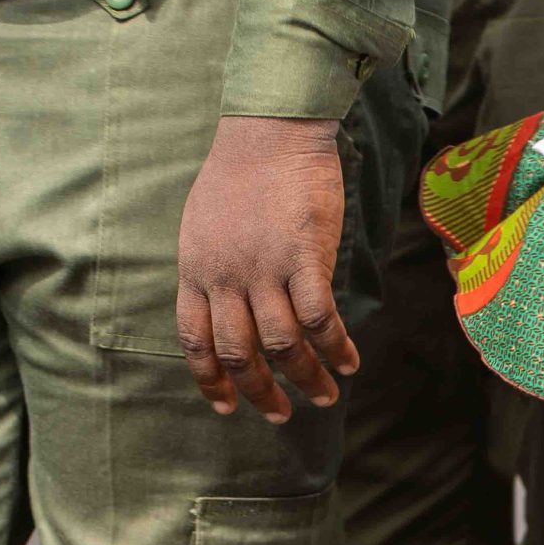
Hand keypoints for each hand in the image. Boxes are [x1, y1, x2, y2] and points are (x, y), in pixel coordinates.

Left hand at [176, 115, 356, 421]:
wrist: (269, 130)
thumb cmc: (241, 172)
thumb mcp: (205, 224)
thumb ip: (215, 269)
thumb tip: (234, 309)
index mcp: (195, 268)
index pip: (194, 339)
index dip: (210, 380)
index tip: (227, 406)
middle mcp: (224, 274)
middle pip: (238, 352)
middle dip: (260, 393)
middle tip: (281, 414)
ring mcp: (263, 267)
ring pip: (282, 345)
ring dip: (306, 379)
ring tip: (325, 396)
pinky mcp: (303, 257)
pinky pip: (319, 319)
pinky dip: (335, 347)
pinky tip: (349, 361)